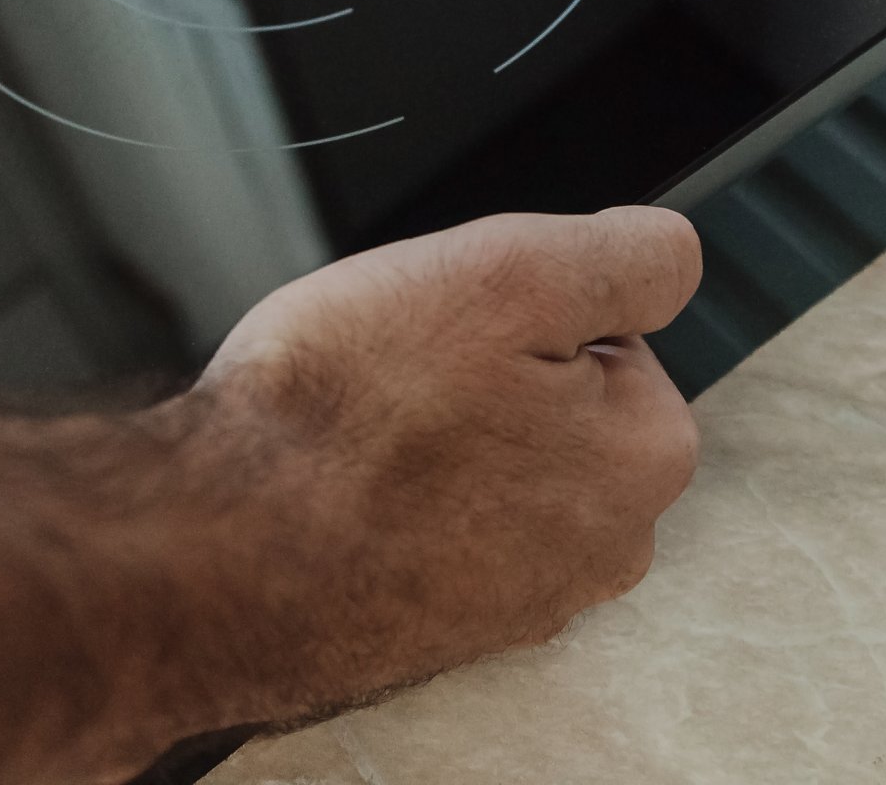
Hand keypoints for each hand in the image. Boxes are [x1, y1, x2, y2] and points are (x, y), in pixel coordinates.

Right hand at [171, 207, 703, 729]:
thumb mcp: (508, 274)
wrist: (211, 560)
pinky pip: (427, 529)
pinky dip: (386, 503)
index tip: (458, 325)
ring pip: (487, 466)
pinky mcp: (436, 633)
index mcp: (645, 459)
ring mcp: (518, 604)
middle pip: (554, 407)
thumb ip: (624, 258)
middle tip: (397, 374)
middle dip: (483, 378)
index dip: (524, 311)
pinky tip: (334, 489)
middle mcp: (603, 551)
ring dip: (429, 442)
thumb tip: (673, 252)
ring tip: (356, 433)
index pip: (613, 337)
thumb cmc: (345, 419)